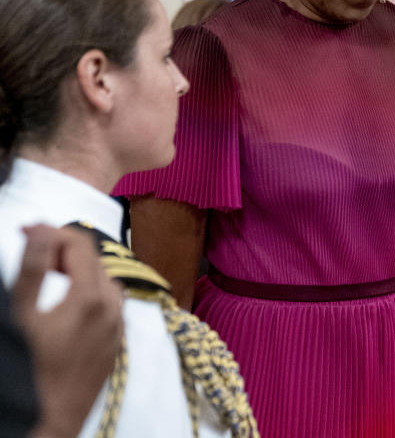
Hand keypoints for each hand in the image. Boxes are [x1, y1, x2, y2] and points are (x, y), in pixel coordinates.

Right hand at [13, 225, 123, 437]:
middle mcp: (113, 310)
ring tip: (52, 279)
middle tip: (36, 254)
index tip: (26, 233)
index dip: (52, 233)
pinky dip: (94, 297)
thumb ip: (35, 268)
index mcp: (91, 297)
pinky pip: (112, 310)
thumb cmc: (29, 370)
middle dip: (66, 252)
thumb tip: (43, 230)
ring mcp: (117, 330)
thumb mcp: (22, 315)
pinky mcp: (115, 348)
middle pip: (96, 262)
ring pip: (107, 285)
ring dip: (82, 274)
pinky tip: (70, 307)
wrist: (49, 423)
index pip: (81, 245)